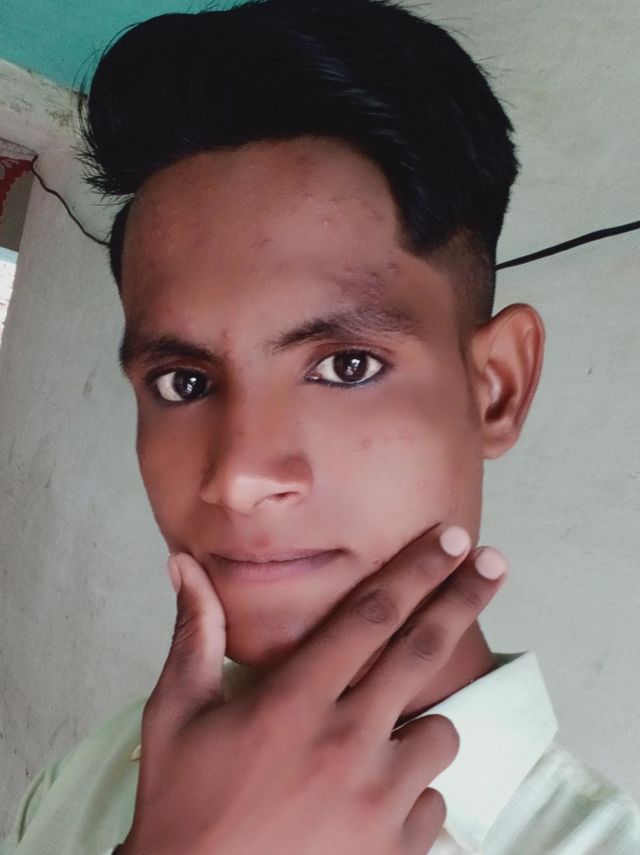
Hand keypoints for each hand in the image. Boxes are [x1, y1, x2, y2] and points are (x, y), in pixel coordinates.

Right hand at [119, 524, 506, 854]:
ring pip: (438, 735)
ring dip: (420, 726)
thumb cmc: (184, 807)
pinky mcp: (397, 853)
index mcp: (295, 701)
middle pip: (422, 652)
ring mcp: (379, 801)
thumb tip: (183, 564)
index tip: (450, 537)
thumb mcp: (175, 717)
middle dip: (462, 599)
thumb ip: (194, 636)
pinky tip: (369, 804)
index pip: (370, 615)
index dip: (415, 570)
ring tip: (380, 740)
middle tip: (493, 565)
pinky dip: (410, 795)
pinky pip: (432, 803)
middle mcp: (348, 741)